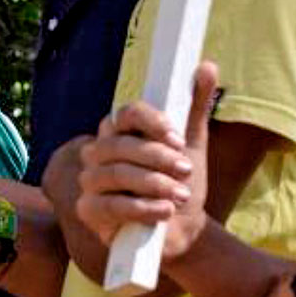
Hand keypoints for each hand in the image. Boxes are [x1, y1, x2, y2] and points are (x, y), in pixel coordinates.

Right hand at [74, 61, 218, 260]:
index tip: (178, 139)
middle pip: (120, 144)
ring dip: (154, 184)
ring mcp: (89, 180)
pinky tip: (164, 211)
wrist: (181, 230)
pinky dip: (142, 208)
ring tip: (180, 194)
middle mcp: (98, 151)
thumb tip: (207, 65)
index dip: (151, 123)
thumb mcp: (192, 144)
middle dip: (158, 158)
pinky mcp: (88, 211)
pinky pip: (110, 205)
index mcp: (118, 130)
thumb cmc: (180, 183)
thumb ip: (195, 106)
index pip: (125, 113)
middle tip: (186, 170)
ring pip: (115, 174)